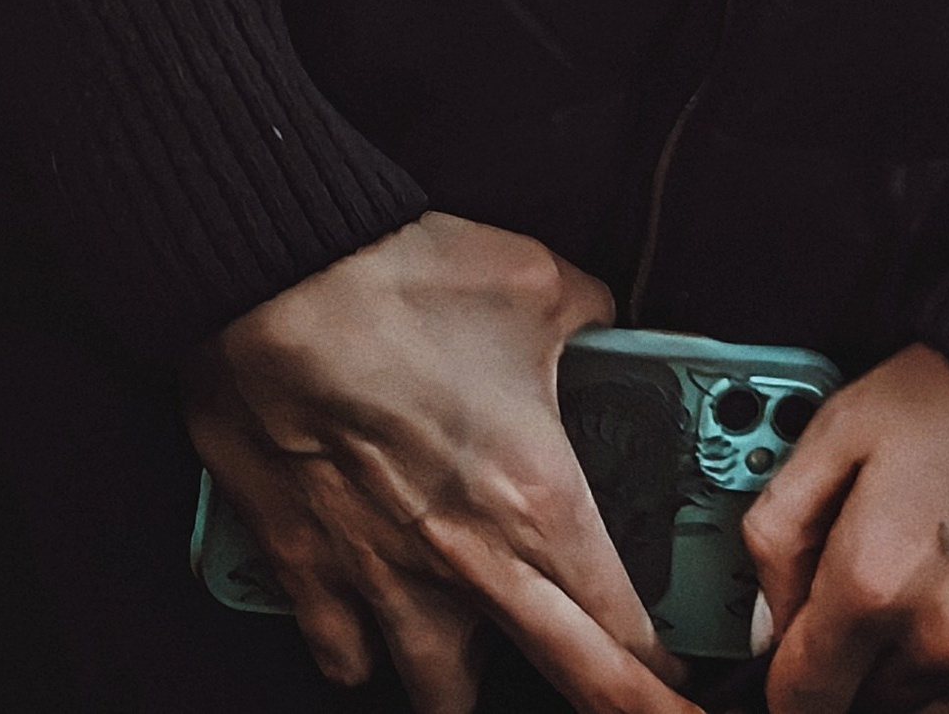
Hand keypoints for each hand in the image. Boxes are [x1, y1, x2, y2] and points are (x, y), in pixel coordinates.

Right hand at [182, 214, 684, 713]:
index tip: (677, 676)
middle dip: (617, 708)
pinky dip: (361, 650)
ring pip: (444, 698)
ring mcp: (384, 579)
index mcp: (538, 497)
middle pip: (573, 686)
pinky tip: (372, 624)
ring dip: (469, 681)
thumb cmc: (393, 277)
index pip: (630, 630)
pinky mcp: (308, 572)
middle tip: (632, 709)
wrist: (271, 277)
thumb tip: (602, 322)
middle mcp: (469, 560)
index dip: (666, 671)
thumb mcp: (532, 279)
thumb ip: (590, 317)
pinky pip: (345, 658)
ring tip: (480, 653)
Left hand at [743, 346, 948, 710]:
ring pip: (936, 712)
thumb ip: (781, 531)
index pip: (804, 694)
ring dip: (931, 670)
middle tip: (899, 582)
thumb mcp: (843, 428)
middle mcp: (944, 641)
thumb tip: (766, 622)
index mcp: (874, 581)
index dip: (796, 676)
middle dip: (869, 655)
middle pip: (871, 700)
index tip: (806, 661)